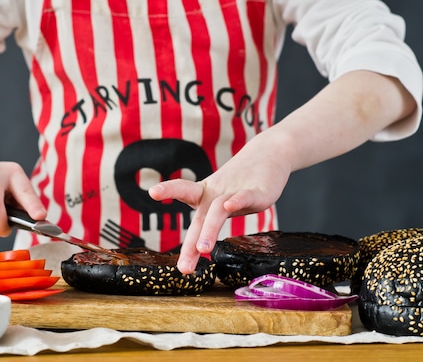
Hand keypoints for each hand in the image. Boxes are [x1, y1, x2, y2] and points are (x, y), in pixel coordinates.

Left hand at [148, 134, 291, 273]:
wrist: (270, 154)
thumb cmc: (241, 181)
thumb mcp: (220, 199)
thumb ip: (208, 221)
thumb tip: (195, 248)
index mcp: (205, 195)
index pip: (184, 191)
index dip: (168, 190)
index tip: (152, 191)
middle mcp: (217, 193)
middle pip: (200, 217)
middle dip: (190, 244)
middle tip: (183, 267)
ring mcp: (235, 191)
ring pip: (218, 210)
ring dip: (209, 229)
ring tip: (203, 249)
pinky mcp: (257, 191)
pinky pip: (244, 197)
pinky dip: (237, 201)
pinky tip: (230, 206)